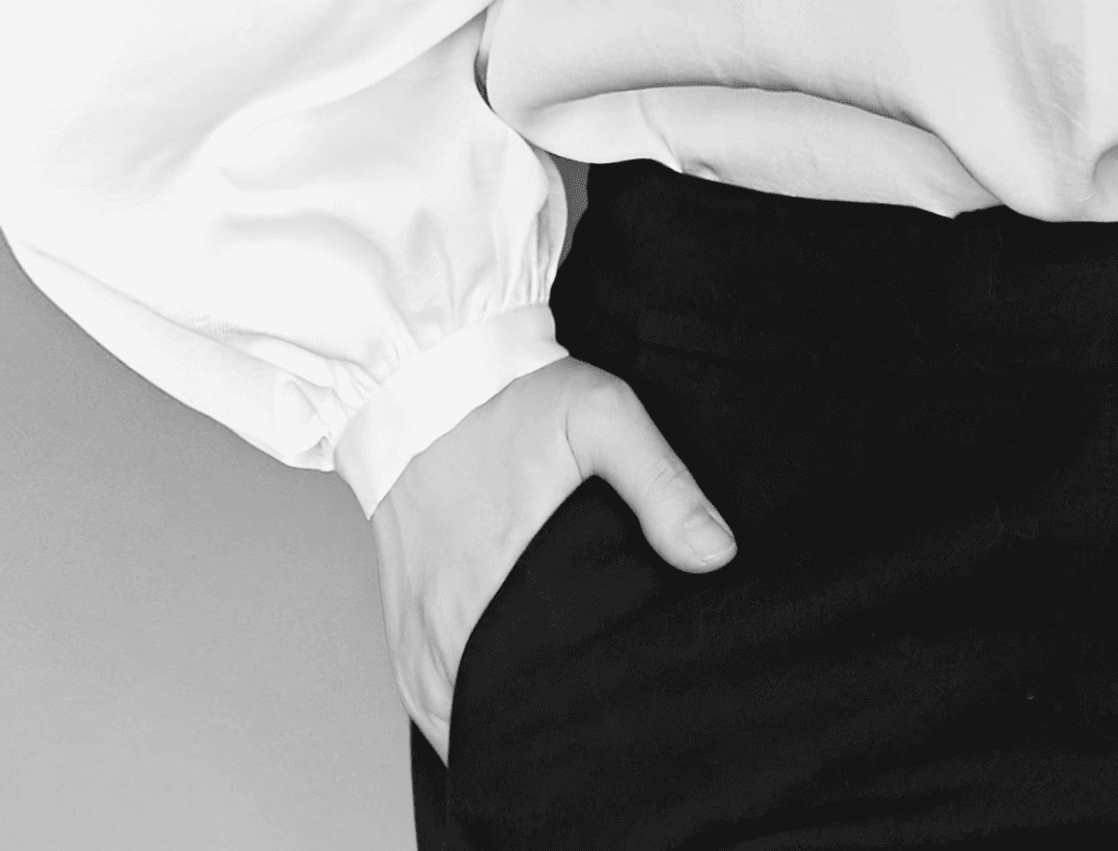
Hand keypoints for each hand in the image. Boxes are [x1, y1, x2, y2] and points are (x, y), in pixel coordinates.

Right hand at [370, 355, 735, 760]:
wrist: (422, 372)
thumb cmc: (512, 398)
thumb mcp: (601, 417)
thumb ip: (661, 485)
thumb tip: (716, 556)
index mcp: (489, 595)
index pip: (528, 712)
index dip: (576, 736)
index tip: (620, 735)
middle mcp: (441, 631)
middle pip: (491, 730)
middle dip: (542, 745)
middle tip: (602, 739)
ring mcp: (413, 631)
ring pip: (454, 725)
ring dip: (498, 735)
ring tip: (558, 741)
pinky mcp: (400, 620)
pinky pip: (425, 701)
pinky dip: (459, 717)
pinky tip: (500, 718)